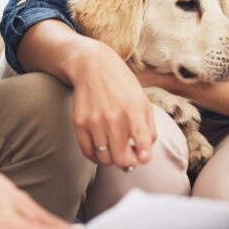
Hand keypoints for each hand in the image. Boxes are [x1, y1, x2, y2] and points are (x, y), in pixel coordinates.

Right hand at [63, 39, 156, 169]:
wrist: (92, 65)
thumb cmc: (121, 84)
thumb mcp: (142, 100)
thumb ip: (149, 128)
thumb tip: (144, 154)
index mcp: (134, 109)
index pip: (143, 142)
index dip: (144, 157)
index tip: (143, 158)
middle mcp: (114, 117)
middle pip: (121, 160)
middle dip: (127, 163)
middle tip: (128, 155)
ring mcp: (95, 121)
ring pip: (104, 159)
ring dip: (111, 159)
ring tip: (114, 149)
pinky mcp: (79, 123)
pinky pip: (88, 153)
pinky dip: (96, 156)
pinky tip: (101, 147)